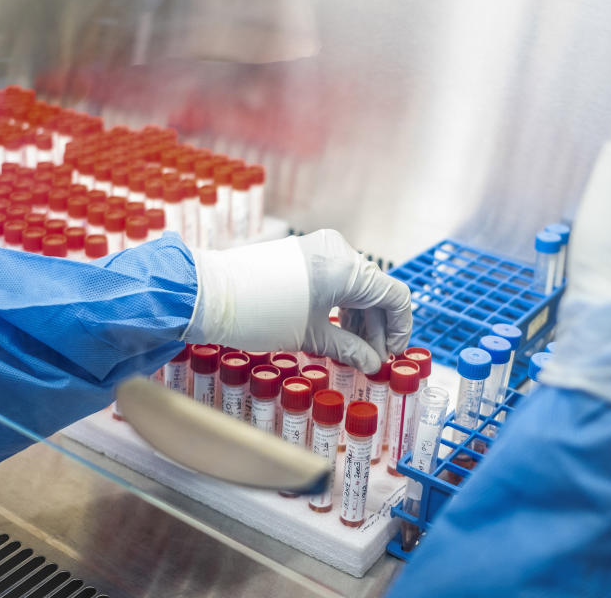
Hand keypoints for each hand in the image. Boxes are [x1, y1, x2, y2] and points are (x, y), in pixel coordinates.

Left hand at [185, 230, 411, 373]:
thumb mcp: (310, 336)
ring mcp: (321, 247)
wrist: (210, 294)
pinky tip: (335, 330)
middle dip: (377, 327)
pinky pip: (337, 277)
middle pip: (376, 291)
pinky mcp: (304, 252)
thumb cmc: (260, 315)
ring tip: (350, 350)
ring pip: (357, 285)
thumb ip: (349, 348)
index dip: (399, 329)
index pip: (395, 297)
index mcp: (347, 269)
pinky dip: (341, 303)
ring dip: (359, 317)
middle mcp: (339, 251)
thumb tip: (372, 363)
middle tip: (369, 360)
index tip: (390, 355)